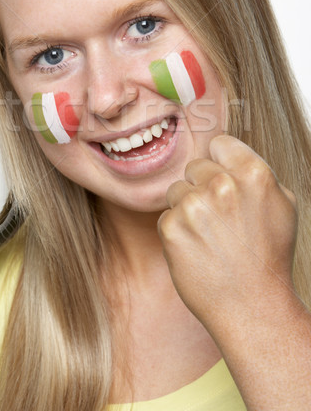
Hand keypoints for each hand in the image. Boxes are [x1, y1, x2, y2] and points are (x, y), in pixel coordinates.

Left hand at [158, 135, 296, 336]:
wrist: (252, 306)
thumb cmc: (268, 256)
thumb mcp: (282, 205)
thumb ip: (256, 174)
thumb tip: (230, 157)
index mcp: (253, 173)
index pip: (219, 144)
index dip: (221, 163)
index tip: (224, 181)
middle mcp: (221, 185)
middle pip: (195, 166)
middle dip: (202, 186)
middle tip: (218, 218)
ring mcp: (193, 206)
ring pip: (177, 190)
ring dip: (187, 208)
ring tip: (209, 236)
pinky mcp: (171, 228)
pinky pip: (167, 215)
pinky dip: (177, 231)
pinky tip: (197, 249)